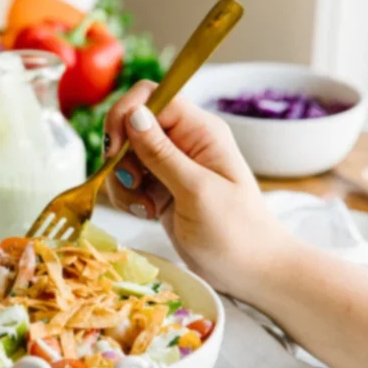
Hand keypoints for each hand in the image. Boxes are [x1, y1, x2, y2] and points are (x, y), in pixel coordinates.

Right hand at [103, 81, 294, 295]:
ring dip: (121, 180)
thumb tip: (133, 113)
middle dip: (120, 155)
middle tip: (132, 184)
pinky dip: (127, 196)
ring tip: (143, 207)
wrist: (251, 272)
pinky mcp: (161, 187)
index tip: (116, 151)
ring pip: (125, 155)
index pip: (152, 95)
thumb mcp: (197, 192)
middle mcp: (184, 141)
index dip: (125, 115)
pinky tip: (146, 213)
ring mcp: (171, 165)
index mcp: (200, 130)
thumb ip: (162, 153)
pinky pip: (129, 180)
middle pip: (131, 124)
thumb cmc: (236, 233)